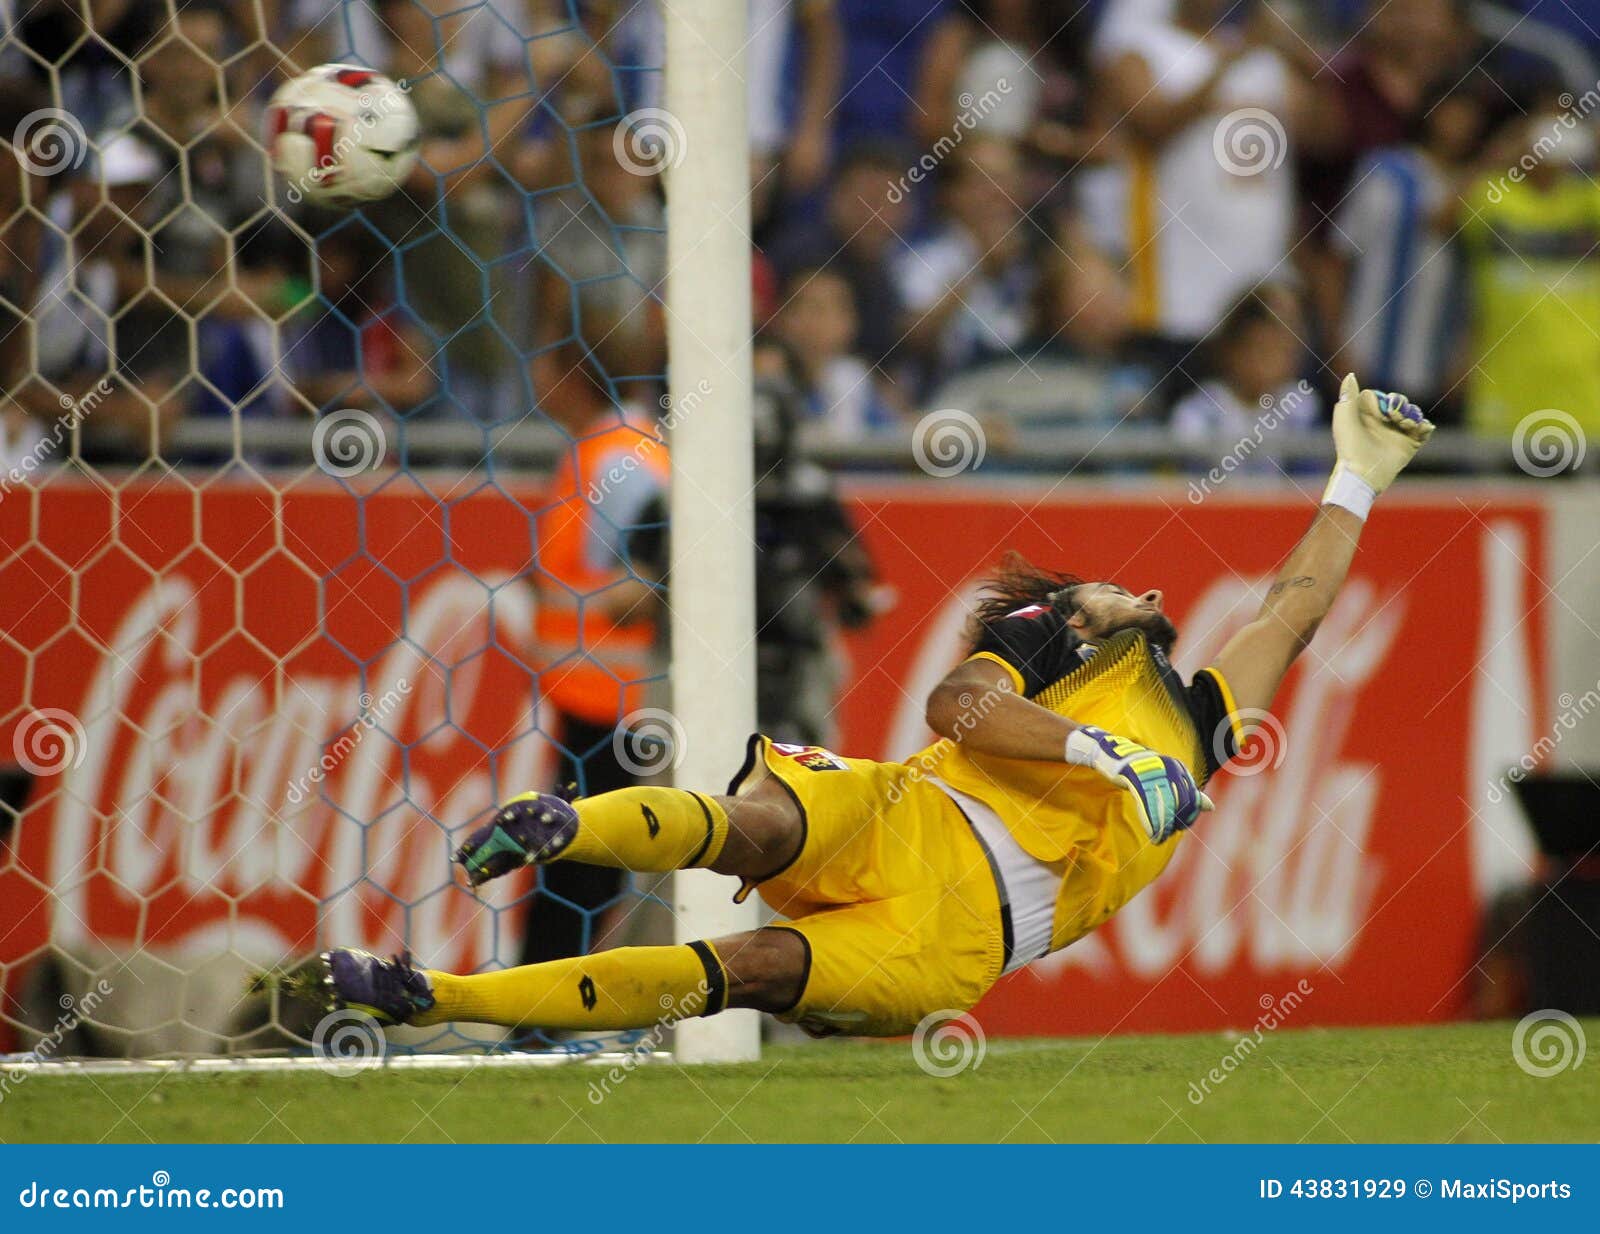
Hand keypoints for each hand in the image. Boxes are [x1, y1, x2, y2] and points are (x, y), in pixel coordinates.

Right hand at [1065, 725, 1213, 842]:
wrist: (1115, 757)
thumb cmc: (1142, 773)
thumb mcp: (1168, 782)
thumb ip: (1188, 794)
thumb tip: (1211, 807)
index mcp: (1179, 769)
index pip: (1192, 800)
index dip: (1187, 818)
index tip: (1177, 828)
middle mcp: (1170, 768)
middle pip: (1180, 804)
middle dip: (1175, 824)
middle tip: (1165, 835)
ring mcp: (1152, 770)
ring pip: (1164, 805)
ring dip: (1163, 827)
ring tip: (1158, 838)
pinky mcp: (1134, 774)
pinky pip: (1147, 803)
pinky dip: (1151, 821)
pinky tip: (1151, 832)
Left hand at [1327, 373, 1434, 497]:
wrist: (1363, 473)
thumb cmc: (1350, 446)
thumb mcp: (1344, 418)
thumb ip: (1348, 395)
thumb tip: (1351, 374)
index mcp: (1367, 415)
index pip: (1382, 396)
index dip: (1385, 399)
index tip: (1384, 408)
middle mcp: (1383, 423)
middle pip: (1401, 402)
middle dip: (1403, 406)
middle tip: (1397, 418)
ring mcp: (1396, 434)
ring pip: (1413, 414)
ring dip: (1414, 416)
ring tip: (1408, 426)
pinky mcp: (1408, 445)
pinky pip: (1423, 430)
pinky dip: (1425, 427)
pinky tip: (1422, 429)